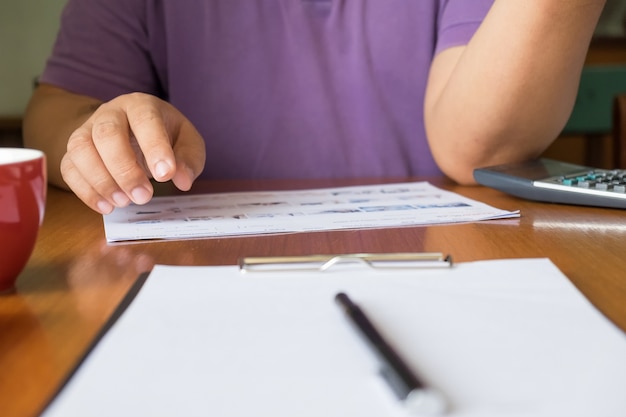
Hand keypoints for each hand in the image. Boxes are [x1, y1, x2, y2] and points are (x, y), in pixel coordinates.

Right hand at [61, 93, 205, 213]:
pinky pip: (69, 168)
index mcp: (141, 105)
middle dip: (124, 169)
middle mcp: (110, 113)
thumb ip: (189, 158)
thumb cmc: (164, 135)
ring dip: (101, 181)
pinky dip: (85, 191)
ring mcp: (87, 130)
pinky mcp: (74, 152)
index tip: (165, 175)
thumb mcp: (187, 142)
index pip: (145, 119)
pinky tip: (106, 206)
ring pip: (81, 149)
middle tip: (143, 196)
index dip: (154, 147)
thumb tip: (182, 180)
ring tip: (124, 202)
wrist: (134, 131)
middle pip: (107, 133)